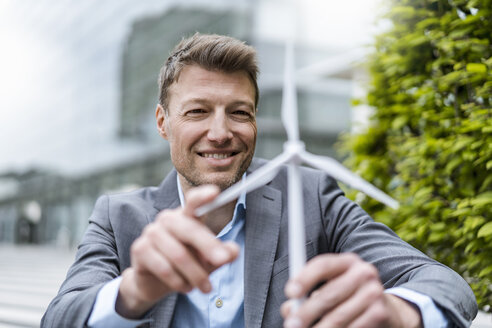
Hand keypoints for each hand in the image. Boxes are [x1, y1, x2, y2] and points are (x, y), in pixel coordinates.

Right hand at [116, 185, 238, 318]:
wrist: (154, 283)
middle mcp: (167, 220)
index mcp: (186, 216)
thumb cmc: (186, 266)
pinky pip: (163, 267)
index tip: (215, 192)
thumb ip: (222, 255)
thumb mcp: (208, 261)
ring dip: (195, 274)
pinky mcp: (140, 249)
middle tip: (223, 260)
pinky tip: (185, 288)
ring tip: (205, 287)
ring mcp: (151, 232)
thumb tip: (233, 251)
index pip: (193, 202)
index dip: (203, 197)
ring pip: (178, 254)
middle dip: (208, 246)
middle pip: (190, 229)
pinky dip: (178, 281)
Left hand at [281, 253, 422, 327]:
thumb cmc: (348, 297)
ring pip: (338, 316)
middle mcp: (363, 273)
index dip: (304, 278)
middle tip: (291, 324)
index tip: (290, 293)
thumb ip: (308, 294)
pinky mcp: (380, 313)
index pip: (323, 265)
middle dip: (306, 312)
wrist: (388, 309)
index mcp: (347, 261)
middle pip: (328, 294)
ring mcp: (374, 293)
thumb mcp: (330, 288)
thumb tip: (289, 309)